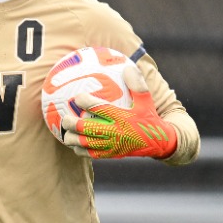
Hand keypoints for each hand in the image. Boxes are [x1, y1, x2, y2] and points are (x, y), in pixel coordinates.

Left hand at [58, 66, 176, 159]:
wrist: (158, 142)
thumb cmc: (149, 118)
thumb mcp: (146, 100)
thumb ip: (137, 85)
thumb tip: (127, 68)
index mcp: (122, 117)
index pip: (101, 109)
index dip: (87, 103)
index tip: (77, 97)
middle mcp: (115, 132)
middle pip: (88, 129)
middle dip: (73, 124)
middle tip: (64, 118)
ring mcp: (112, 146)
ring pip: (87, 144)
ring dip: (74, 139)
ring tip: (65, 134)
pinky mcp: (111, 155)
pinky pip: (92, 154)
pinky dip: (81, 151)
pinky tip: (74, 146)